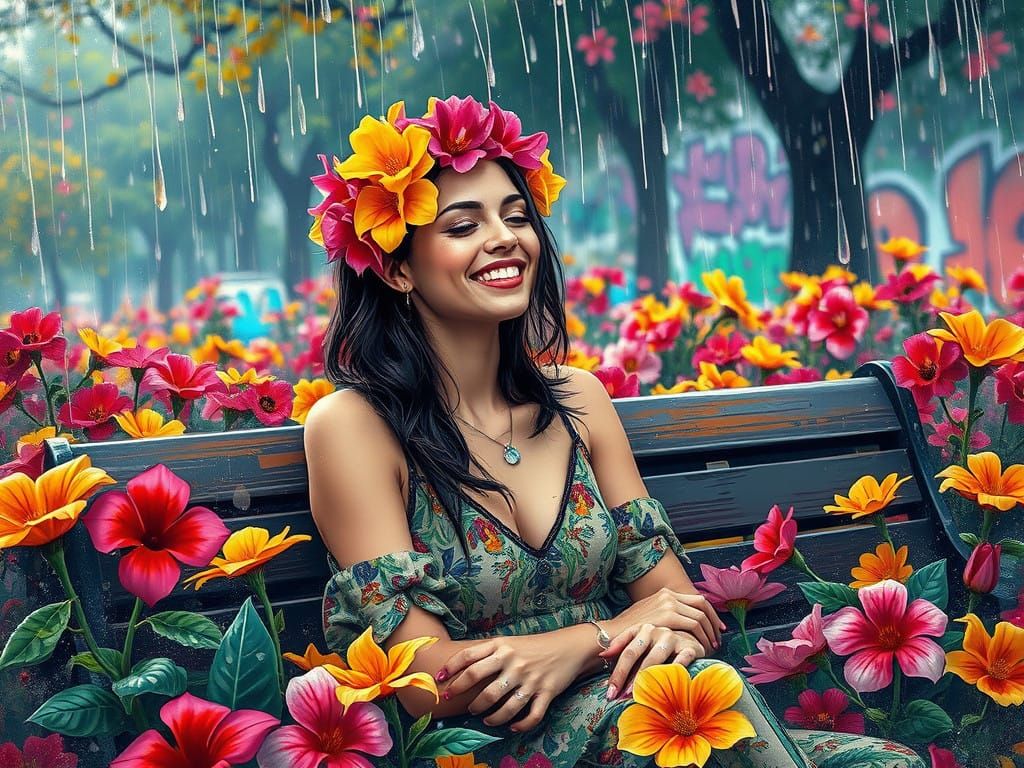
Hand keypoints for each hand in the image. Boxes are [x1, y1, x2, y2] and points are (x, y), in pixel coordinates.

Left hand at [436, 634, 580, 731]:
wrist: (569, 646)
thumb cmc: (534, 645)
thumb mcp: (510, 642)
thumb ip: (489, 652)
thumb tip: (461, 668)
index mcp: (502, 646)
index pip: (468, 657)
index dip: (450, 669)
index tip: (438, 680)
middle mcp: (513, 662)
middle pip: (480, 684)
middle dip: (466, 699)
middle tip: (462, 706)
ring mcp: (529, 679)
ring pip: (503, 706)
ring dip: (490, 717)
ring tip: (484, 719)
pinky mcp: (546, 692)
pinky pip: (530, 716)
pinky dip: (519, 726)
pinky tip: (511, 727)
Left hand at [601, 625, 706, 698]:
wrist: (694, 637)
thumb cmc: (663, 645)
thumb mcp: (642, 643)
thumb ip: (622, 647)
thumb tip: (602, 656)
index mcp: (642, 629)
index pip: (625, 651)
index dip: (617, 672)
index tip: (609, 692)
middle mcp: (655, 630)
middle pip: (634, 653)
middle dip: (624, 677)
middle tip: (617, 697)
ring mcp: (672, 637)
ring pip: (654, 658)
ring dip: (643, 678)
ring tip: (635, 695)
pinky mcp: (690, 646)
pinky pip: (680, 661)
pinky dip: (671, 675)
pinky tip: (666, 689)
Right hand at [605, 586, 725, 651]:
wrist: (612, 633)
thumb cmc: (629, 632)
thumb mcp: (649, 619)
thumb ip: (665, 618)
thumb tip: (682, 628)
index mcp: (665, 594)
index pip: (696, 600)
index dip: (710, 614)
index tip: (716, 628)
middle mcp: (668, 595)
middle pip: (702, 605)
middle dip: (714, 623)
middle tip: (718, 639)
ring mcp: (668, 604)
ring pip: (700, 616)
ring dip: (709, 633)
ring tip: (711, 648)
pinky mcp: (667, 615)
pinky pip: (694, 625)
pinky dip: (702, 637)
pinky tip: (702, 649)